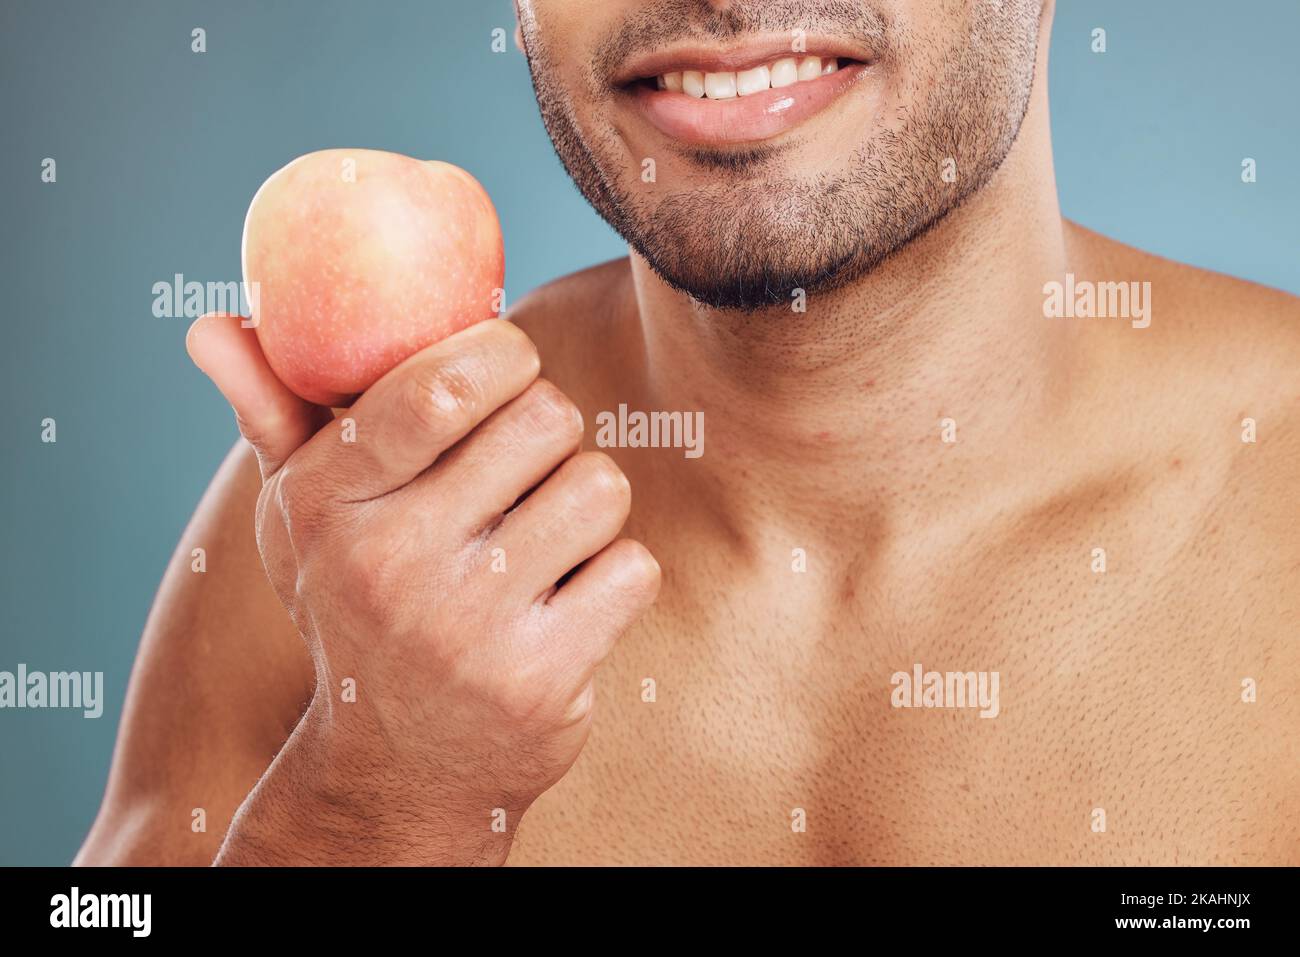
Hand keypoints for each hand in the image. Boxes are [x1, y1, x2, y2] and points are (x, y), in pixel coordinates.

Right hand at [186, 315, 659, 863]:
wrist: (395, 769)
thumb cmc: (359, 608)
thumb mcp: (301, 520)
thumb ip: (273, 416)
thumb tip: (205, 323)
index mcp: (328, 502)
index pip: (442, 385)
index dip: (503, 353)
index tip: (506, 370)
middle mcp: (390, 564)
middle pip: (546, 418)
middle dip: (550, 433)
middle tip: (521, 474)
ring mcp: (466, 627)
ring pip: (600, 486)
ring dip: (589, 507)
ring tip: (542, 541)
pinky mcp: (538, 680)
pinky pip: (632, 566)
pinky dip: (615, 577)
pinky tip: (566, 605)